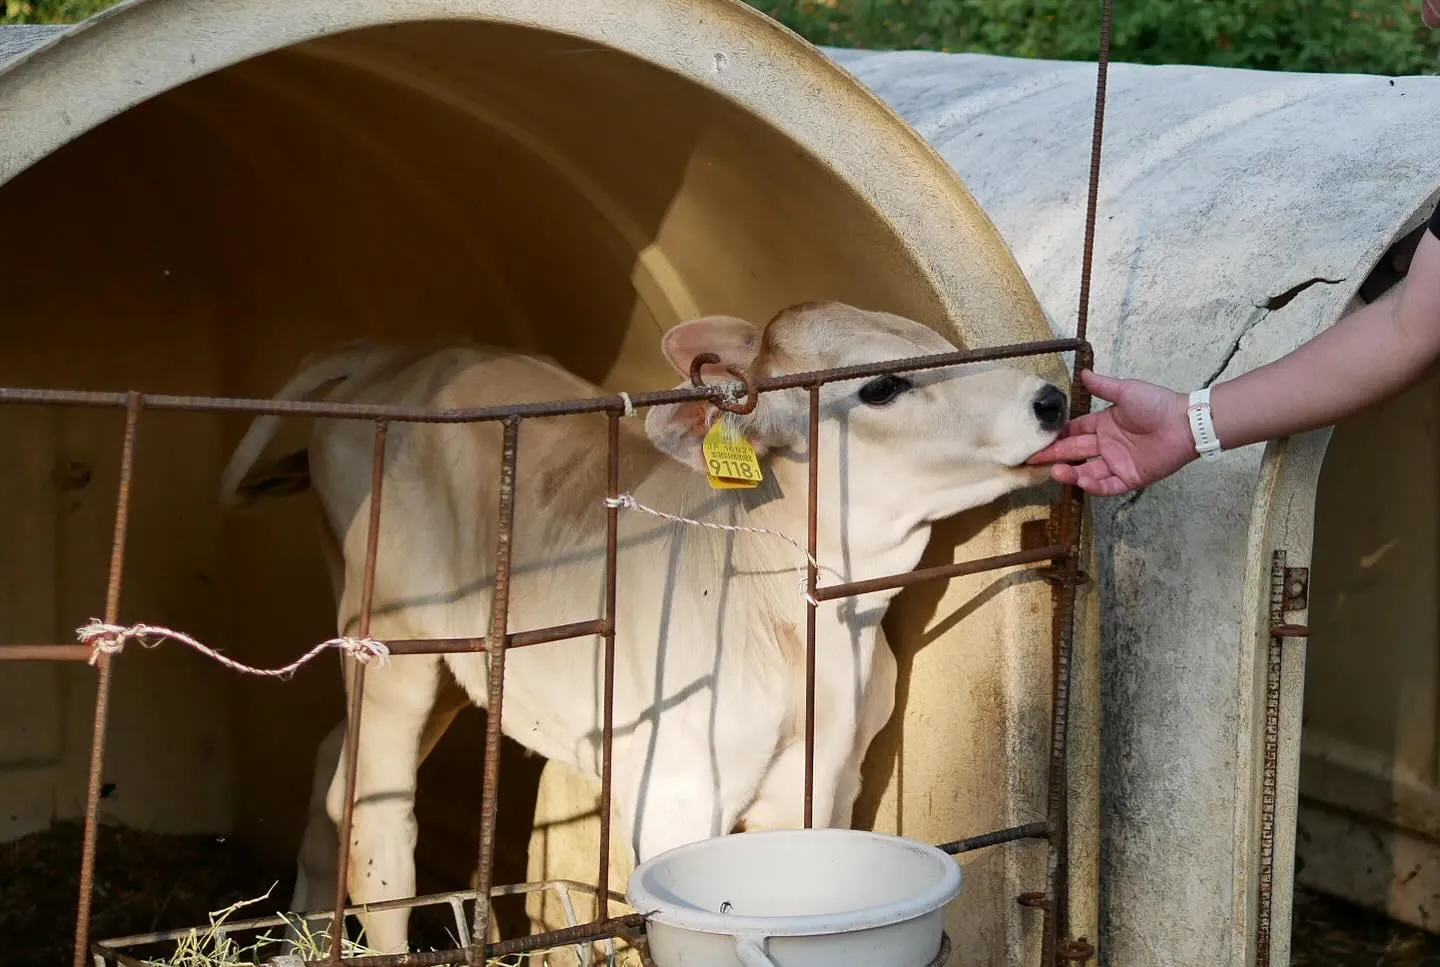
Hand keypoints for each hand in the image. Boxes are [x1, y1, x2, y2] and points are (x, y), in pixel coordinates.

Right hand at [1027, 370, 1196, 495]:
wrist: (1185, 423)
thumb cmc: (1157, 404)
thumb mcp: (1126, 391)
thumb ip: (1103, 387)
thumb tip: (1083, 374)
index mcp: (1103, 425)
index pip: (1074, 432)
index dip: (1057, 436)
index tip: (1038, 439)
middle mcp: (1106, 446)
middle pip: (1075, 453)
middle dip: (1054, 456)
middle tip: (1032, 460)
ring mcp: (1117, 463)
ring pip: (1088, 472)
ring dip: (1071, 473)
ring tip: (1056, 472)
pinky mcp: (1130, 478)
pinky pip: (1108, 485)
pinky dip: (1094, 485)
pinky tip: (1081, 481)